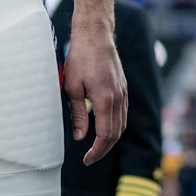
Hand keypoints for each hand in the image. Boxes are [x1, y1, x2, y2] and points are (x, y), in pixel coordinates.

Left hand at [62, 16, 126, 160]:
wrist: (95, 35)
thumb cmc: (80, 58)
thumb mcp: (72, 88)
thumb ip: (78, 114)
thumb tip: (80, 137)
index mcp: (105, 100)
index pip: (106, 135)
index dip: (97, 151)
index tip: (87, 159)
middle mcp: (119, 98)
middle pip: (117, 133)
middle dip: (104, 149)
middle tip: (90, 158)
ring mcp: (123, 92)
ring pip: (122, 124)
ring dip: (111, 139)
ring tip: (97, 147)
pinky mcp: (123, 87)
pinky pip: (123, 112)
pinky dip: (116, 125)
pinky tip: (105, 127)